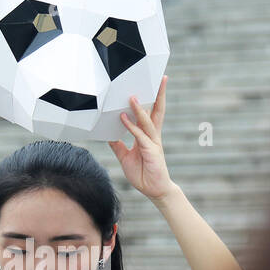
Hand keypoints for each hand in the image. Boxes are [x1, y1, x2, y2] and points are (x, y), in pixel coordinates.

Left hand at [110, 76, 176, 202]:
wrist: (154, 190)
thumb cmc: (142, 173)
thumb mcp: (125, 157)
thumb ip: (118, 145)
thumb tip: (109, 134)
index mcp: (148, 136)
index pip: (151, 113)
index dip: (153, 99)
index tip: (153, 84)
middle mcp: (153, 136)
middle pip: (157, 111)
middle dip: (159, 95)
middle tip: (161, 78)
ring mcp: (153, 143)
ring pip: (147, 121)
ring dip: (139, 109)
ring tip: (132, 96)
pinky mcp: (151, 152)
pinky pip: (140, 137)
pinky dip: (132, 127)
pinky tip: (124, 119)